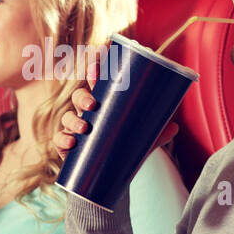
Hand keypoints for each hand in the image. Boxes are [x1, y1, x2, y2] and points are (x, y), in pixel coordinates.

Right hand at [52, 43, 178, 158]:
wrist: (112, 178)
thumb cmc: (126, 150)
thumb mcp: (143, 141)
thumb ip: (156, 133)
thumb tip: (175, 127)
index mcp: (104, 104)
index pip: (96, 81)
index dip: (94, 67)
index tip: (98, 56)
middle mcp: (86, 113)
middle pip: (79, 96)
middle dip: (83, 96)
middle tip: (93, 104)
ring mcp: (75, 129)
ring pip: (67, 117)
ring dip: (73, 120)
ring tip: (84, 128)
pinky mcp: (67, 147)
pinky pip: (58, 140)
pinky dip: (62, 140)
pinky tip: (70, 144)